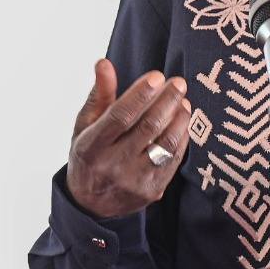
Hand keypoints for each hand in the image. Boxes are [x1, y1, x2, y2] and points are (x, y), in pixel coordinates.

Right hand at [66, 59, 191, 219]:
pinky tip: (183, 121)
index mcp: (92, 146)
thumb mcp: (85, 125)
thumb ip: (99, 95)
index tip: (157, 76)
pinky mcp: (152, 191)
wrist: (90, 205)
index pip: (120, 116)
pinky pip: (174, 160)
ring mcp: (134, 180)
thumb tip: (104, 63)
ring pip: (166, 143)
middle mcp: (113, 165)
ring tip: (184, 101)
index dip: (140, 94)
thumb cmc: (89, 155)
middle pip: (147, 127)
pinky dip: (182, 137)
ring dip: (179, 118)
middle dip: (167, 101)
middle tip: (179, 82)